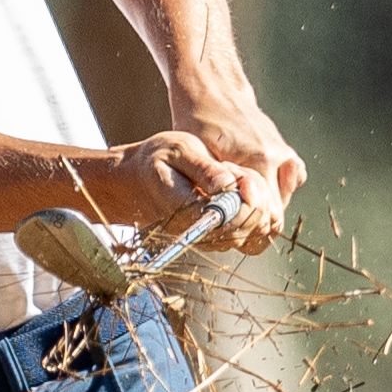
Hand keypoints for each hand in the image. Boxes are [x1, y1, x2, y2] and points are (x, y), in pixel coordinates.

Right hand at [110, 131, 278, 251]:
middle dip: (253, 194)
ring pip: (253, 230)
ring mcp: (210, 239)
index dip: (245, 196)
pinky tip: (234, 186)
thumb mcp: (178, 151)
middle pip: (247, 226)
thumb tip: (229, 185)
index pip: (230, 217)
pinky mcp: (219, 239)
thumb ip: (204, 169)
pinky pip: (251, 230)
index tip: (236, 171)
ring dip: (253, 199)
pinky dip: (251, 206)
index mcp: (186, 210)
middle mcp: (199, 232)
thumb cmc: (157, 161)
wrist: (137, 181)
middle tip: (231, 168)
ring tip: (227, 174)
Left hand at [169, 90, 304, 255]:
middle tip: (231, 220)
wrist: (213, 89)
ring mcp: (284, 153)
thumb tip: (220, 214)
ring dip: (265, 206)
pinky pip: (291, 180)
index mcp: (260, 159)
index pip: (269, 214)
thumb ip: (216, 184)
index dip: (250, 228)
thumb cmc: (199, 120)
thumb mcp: (199, 153)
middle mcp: (279, 157)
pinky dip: (277, 189)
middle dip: (256, 221)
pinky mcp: (284, 150)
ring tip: (239, 203)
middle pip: (278, 212)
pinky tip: (256, 187)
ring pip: (284, 198)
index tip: (230, 229)